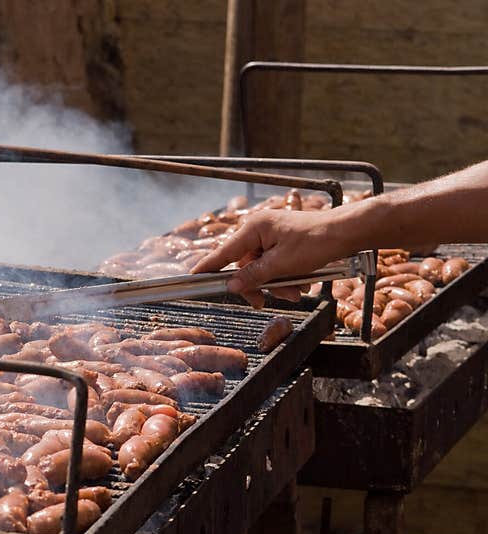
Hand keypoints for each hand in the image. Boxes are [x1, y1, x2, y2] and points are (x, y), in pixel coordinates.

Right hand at [191, 208, 349, 307]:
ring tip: (295, 291)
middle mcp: (259, 230)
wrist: (347, 233)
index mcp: (254, 228)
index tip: (190, 278)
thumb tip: (230, 286)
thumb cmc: (316, 241)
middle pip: (243, 266)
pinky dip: (285, 278)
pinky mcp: (283, 243)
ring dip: (276, 285)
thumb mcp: (282, 265)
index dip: (207, 268)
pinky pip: (274, 267)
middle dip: (258, 285)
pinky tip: (300, 283)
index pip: (223, 253)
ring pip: (261, 270)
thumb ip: (253, 276)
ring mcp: (271, 236)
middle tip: (264, 301)